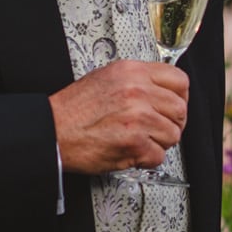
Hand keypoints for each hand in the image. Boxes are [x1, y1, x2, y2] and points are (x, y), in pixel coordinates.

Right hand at [50, 59, 189, 173]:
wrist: (51, 131)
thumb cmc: (74, 109)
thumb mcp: (107, 78)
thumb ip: (137, 81)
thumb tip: (162, 91)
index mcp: (132, 72)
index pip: (179, 80)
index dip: (180, 97)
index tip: (173, 105)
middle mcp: (138, 92)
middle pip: (180, 109)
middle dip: (171, 123)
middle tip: (158, 129)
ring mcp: (138, 118)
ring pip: (173, 134)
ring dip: (159, 142)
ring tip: (140, 140)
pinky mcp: (134, 143)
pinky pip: (159, 156)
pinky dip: (147, 159)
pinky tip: (132, 152)